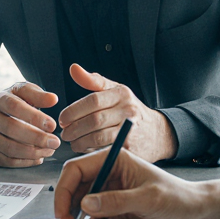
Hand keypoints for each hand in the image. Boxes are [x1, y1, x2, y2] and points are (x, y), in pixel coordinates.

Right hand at [0, 82, 59, 166]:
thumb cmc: (12, 105)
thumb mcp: (22, 93)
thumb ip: (37, 95)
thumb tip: (53, 99)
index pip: (14, 107)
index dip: (34, 117)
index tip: (52, 125)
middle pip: (11, 129)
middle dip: (36, 137)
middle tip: (55, 142)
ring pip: (9, 148)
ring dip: (33, 152)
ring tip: (49, 150)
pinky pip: (7, 161)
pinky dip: (26, 162)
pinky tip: (39, 158)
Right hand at [54, 147, 207, 218]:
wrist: (194, 211)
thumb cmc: (177, 197)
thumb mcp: (148, 199)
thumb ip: (116, 201)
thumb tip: (85, 204)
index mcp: (112, 160)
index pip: (75, 170)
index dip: (63, 191)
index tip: (62, 214)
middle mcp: (107, 175)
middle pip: (75, 192)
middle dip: (76, 213)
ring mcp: (110, 193)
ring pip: (87, 213)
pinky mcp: (115, 210)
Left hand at [57, 64, 177, 160]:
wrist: (156, 133)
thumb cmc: (128, 109)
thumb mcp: (114, 90)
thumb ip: (93, 81)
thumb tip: (73, 68)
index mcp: (121, 94)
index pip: (93, 100)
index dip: (74, 110)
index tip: (62, 118)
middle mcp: (128, 110)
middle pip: (94, 120)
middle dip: (74, 128)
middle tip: (64, 133)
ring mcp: (130, 130)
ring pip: (98, 136)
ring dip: (79, 141)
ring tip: (72, 142)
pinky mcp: (130, 147)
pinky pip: (104, 149)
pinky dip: (91, 150)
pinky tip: (84, 148)